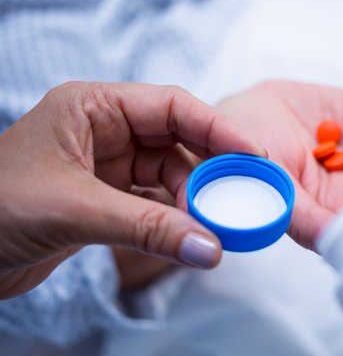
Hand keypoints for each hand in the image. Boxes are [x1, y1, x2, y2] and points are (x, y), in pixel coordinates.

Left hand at [0, 81, 265, 298]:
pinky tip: (190, 234)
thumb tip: (209, 249)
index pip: (172, 106)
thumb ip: (147, 228)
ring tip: (214, 225)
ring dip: (193, 199)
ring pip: (170, 174)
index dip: (218, 129)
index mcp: (93, 107)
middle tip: (241, 196)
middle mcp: (105, 129)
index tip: (254, 154)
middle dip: (210, 169)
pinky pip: (155, 201)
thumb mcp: (75, 211)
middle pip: (177, 139)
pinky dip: (174, 218)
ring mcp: (108, 163)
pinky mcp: (108, 196)